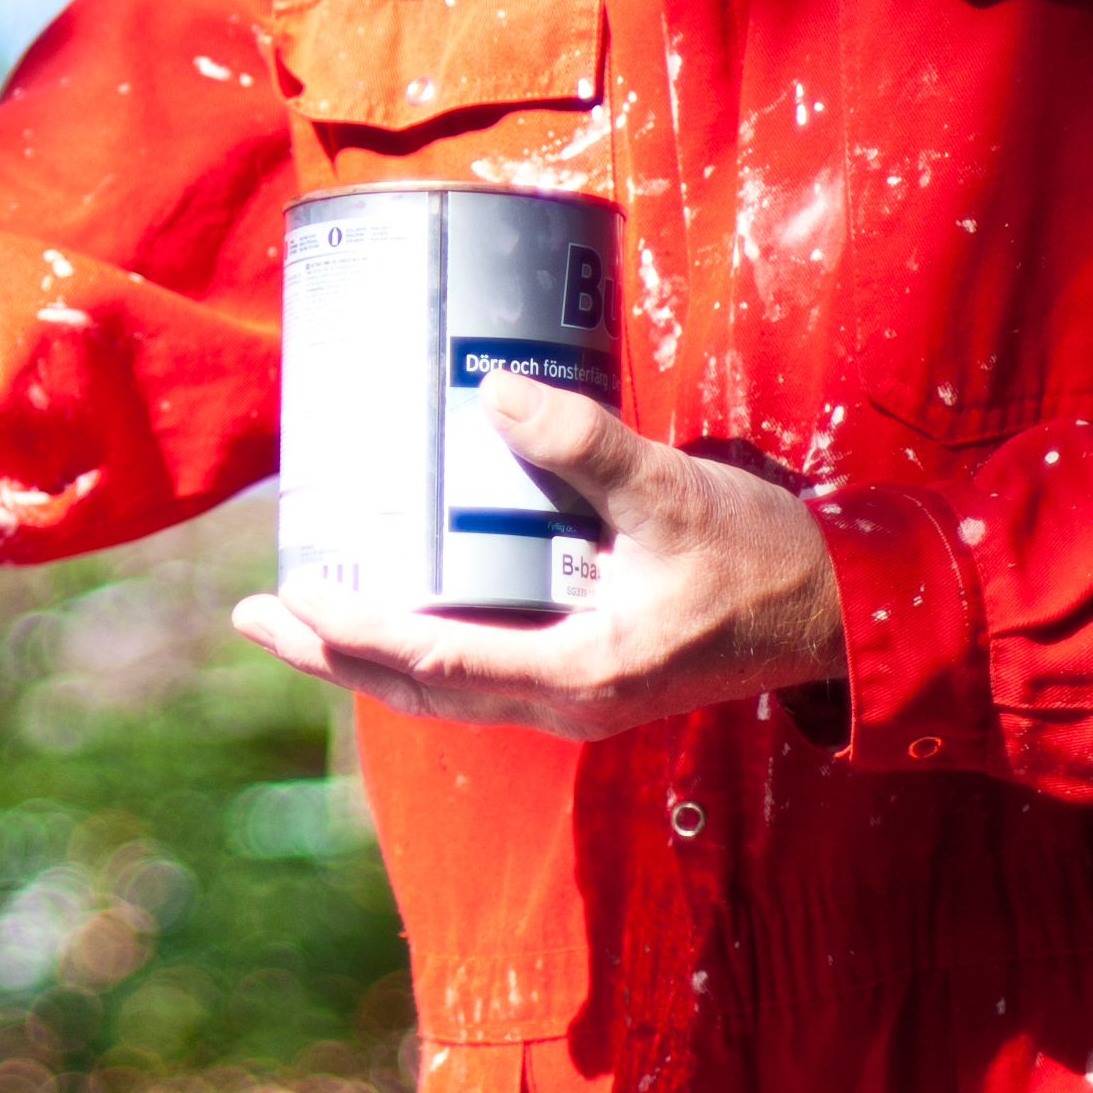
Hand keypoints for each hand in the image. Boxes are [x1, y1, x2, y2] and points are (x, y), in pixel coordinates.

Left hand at [230, 371, 847, 743]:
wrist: (837, 613)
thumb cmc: (761, 559)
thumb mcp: (674, 494)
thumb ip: (586, 445)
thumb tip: (495, 391)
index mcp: (580, 673)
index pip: (440, 664)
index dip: (357, 636)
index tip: (293, 603)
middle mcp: (562, 701)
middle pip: (420, 690)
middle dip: (331, 655)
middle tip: (255, 613)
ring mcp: (570, 694)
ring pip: (444, 687)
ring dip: (365, 654)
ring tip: (296, 612)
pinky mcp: (581, 672)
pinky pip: (477, 668)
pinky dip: (418, 642)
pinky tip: (389, 603)